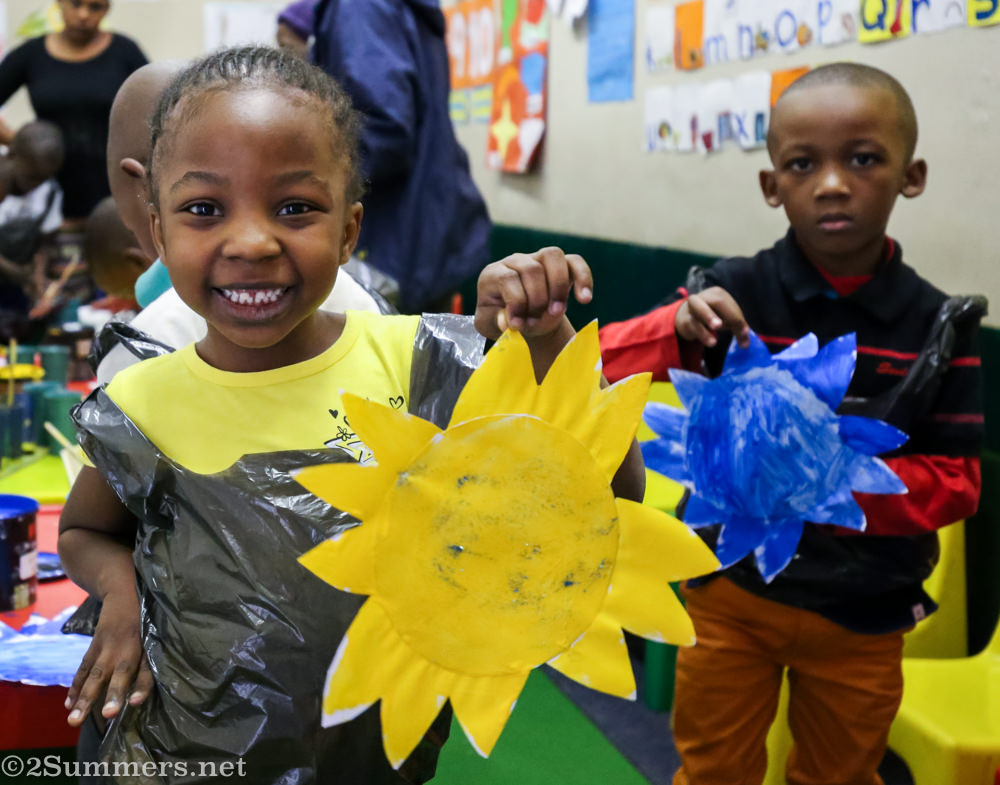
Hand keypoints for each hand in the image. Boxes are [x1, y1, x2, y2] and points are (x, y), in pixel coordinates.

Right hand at [65, 590, 151, 726]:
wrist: (124, 591)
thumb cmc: (146, 620)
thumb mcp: (155, 635)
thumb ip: (153, 659)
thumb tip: (152, 688)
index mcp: (147, 647)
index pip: (147, 670)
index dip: (142, 686)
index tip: (135, 702)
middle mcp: (127, 649)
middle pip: (120, 674)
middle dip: (114, 695)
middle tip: (109, 714)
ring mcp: (108, 647)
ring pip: (95, 675)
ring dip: (85, 699)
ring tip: (74, 720)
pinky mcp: (95, 645)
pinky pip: (84, 669)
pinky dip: (75, 687)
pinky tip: (68, 705)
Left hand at [474, 247, 592, 339]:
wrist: (523, 320)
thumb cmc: (503, 319)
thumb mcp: (491, 324)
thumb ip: (496, 321)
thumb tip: (507, 321)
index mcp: (494, 273)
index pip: (507, 278)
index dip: (515, 302)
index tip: (518, 325)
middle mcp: (516, 260)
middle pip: (531, 268)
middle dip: (537, 300)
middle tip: (535, 322)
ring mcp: (538, 259)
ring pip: (553, 255)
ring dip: (558, 286)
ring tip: (557, 311)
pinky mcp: (561, 264)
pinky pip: (575, 262)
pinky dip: (583, 278)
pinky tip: (585, 299)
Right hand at [675, 286, 749, 347]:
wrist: (685, 316)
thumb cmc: (711, 315)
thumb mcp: (726, 320)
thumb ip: (736, 329)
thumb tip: (745, 344)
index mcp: (717, 294)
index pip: (730, 304)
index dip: (737, 318)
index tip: (744, 333)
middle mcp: (704, 297)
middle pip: (717, 301)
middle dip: (727, 313)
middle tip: (724, 326)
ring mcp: (692, 307)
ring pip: (699, 309)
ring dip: (709, 319)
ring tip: (716, 336)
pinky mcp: (684, 319)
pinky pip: (693, 325)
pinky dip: (703, 334)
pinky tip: (711, 342)